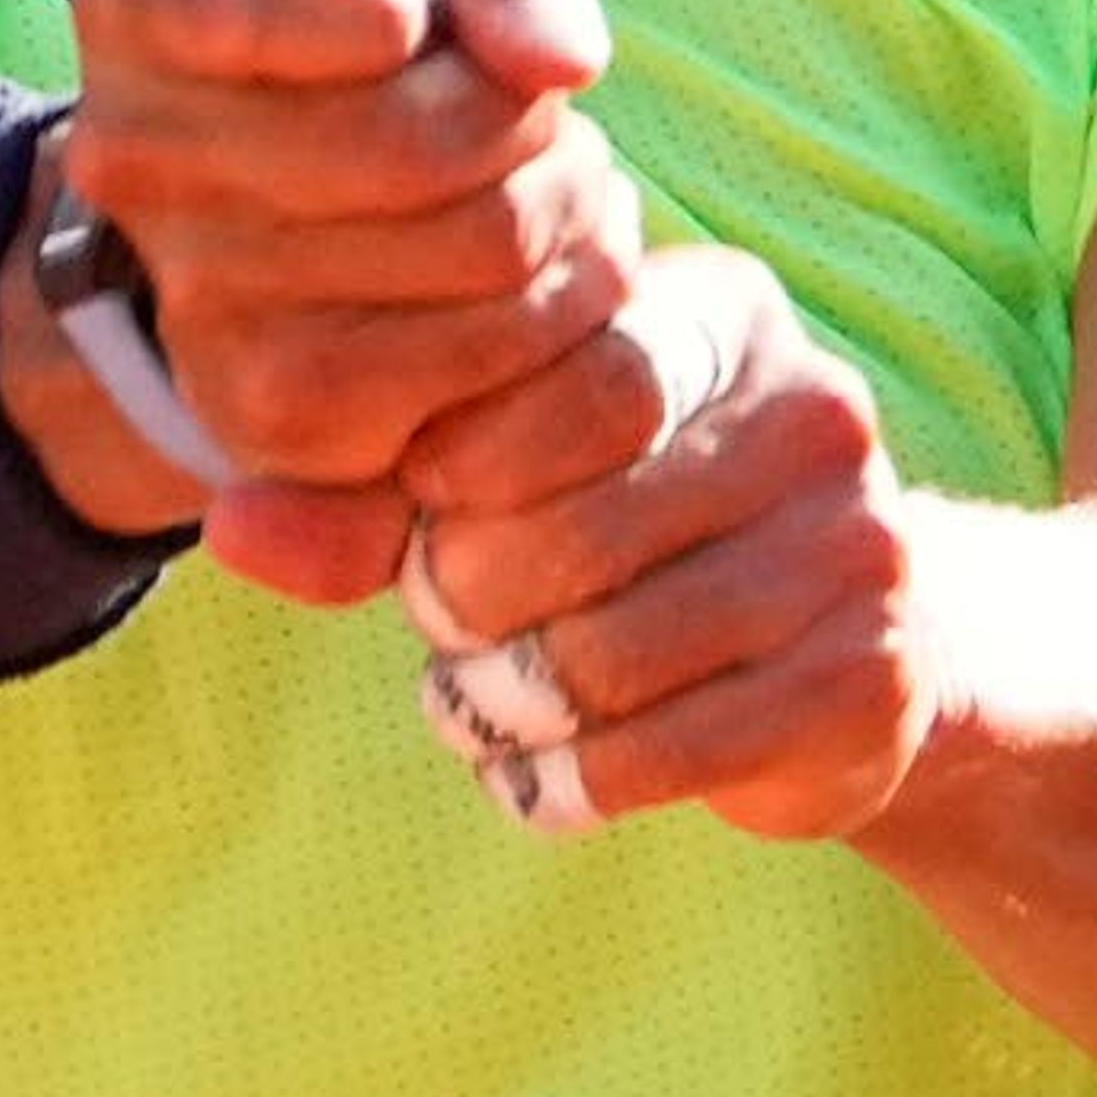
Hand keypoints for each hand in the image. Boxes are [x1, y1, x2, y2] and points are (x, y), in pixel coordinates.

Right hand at [62, 0, 639, 578]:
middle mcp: (138, 166)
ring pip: (486, 255)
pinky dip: (560, 316)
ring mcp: (200, 309)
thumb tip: (557, 60)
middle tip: (532, 116)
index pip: (234, 9)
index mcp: (140, 12)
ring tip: (545, 188)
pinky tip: (532, 280)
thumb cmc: (373, 45)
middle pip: (421, 145)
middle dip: (527, 122)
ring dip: (568, 214)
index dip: (356, 5)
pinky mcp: (283, 425)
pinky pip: (497, 377)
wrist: (281, 220)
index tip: (410, 12)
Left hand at [397, 244, 943, 843]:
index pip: (566, 378)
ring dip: (506, 706)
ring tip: (483, 703)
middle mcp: (815, 410)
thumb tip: (229, 527)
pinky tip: (547, 773)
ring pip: (610, 653)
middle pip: (572, 525)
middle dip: (465, 601)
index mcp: (722, 315)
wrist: (837, 661)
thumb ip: (364, 499)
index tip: (431, 503)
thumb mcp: (499, 487)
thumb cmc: (627, 540)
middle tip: (448, 626)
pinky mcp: (867, 680)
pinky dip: (572, 782)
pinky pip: (668, 749)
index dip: (463, 468)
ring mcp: (858, 547)